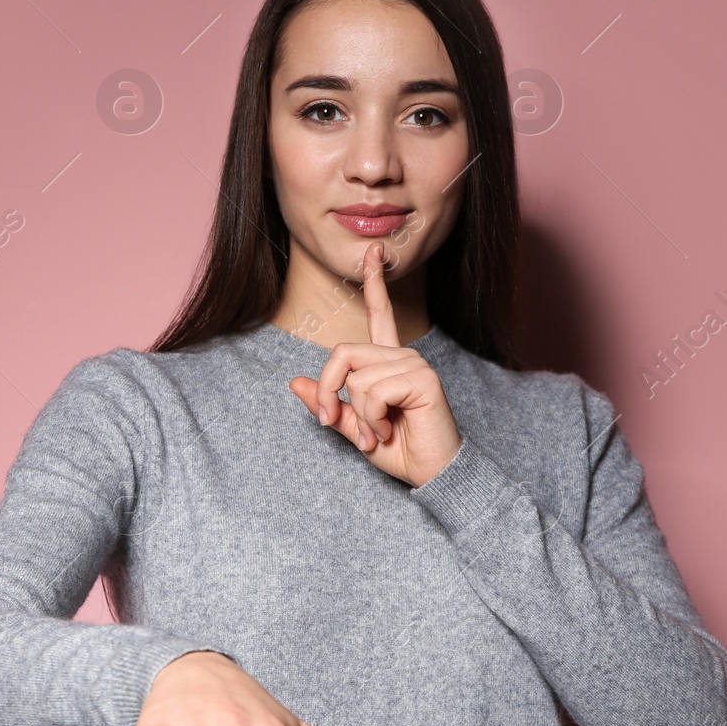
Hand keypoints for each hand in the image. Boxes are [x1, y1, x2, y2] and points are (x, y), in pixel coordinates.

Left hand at [289, 241, 463, 487]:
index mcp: (388, 362)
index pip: (380, 315)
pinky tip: (389, 430)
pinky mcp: (423, 379)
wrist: (432, 473)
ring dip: (358, 417)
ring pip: (356, 379)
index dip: (374, 283)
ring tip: (377, 433)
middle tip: (334, 424)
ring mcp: (415, 364)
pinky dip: (371, 419)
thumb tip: (294, 382)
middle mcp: (403, 356)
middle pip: (342, 354)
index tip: (374, 252)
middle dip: (328, 393)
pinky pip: (373, 392)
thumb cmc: (399, 450)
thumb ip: (327, 404)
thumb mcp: (353, 428)